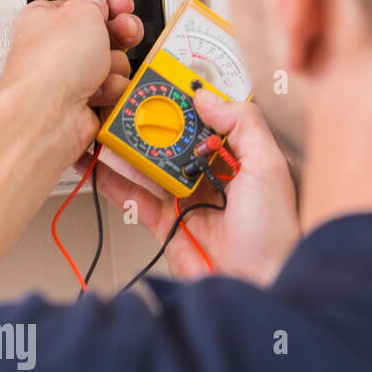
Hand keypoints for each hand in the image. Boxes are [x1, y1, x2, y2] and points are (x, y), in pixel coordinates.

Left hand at [1, 0, 143, 160]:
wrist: (49, 112)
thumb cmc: (51, 63)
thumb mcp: (82, 11)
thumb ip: (96, 4)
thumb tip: (101, 4)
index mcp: (47, 20)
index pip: (84, 7)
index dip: (108, 5)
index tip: (123, 6)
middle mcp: (57, 50)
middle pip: (103, 36)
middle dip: (119, 35)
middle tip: (124, 32)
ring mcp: (71, 80)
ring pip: (113, 65)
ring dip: (114, 66)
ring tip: (100, 71)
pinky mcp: (84, 104)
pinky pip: (112, 91)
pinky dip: (112, 91)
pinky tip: (98, 91)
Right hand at [78, 88, 300, 285]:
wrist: (258, 288)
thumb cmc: (273, 237)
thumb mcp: (268, 167)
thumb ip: (242, 124)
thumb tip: (207, 95)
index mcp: (237, 158)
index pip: (204, 118)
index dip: (181, 100)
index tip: (159, 83)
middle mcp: (209, 176)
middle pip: (169, 140)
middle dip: (146, 123)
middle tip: (121, 106)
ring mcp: (183, 200)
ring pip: (146, 166)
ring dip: (122, 149)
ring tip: (100, 130)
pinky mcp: (164, 225)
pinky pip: (133, 198)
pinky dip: (112, 182)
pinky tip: (97, 165)